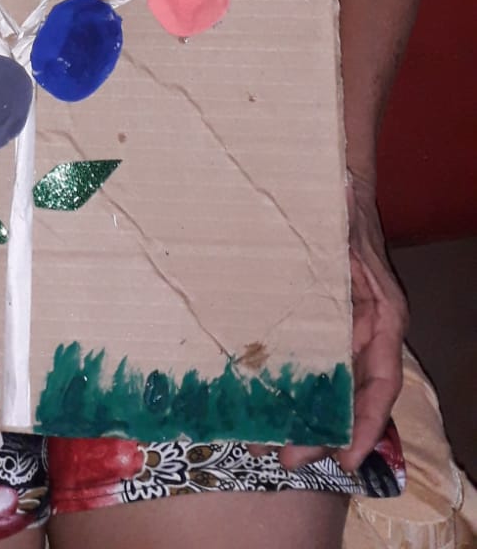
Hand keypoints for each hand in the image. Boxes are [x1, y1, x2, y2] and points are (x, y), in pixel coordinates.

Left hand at [272, 174, 405, 474]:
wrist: (337, 191)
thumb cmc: (343, 207)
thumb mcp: (344, 221)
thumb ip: (344, 225)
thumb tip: (343, 198)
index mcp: (382, 317)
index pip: (384, 381)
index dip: (368, 422)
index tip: (348, 456)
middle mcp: (368, 334)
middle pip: (354, 396)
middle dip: (325, 433)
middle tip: (288, 460)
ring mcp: (345, 334)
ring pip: (333, 389)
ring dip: (307, 420)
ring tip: (270, 448)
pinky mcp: (321, 330)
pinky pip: (315, 370)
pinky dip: (296, 393)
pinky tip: (266, 410)